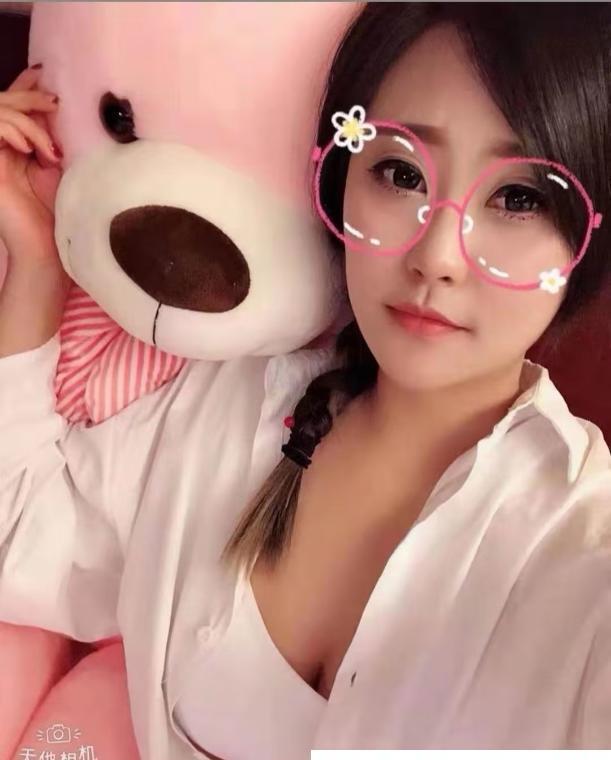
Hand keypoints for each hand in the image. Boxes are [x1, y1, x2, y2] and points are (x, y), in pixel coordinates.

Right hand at [0, 64, 62, 263]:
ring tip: (48, 148)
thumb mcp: (57, 166)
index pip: (10, 107)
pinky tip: (29, 149)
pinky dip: (13, 129)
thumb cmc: (57, 214)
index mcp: (12, 148)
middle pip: (2, 102)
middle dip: (28, 97)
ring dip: (27, 122)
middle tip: (53, 103)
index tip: (43, 73)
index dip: (23, 86)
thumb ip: (51, 137)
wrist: (44, 248)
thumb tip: (56, 102)